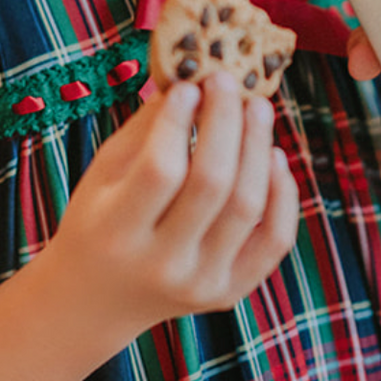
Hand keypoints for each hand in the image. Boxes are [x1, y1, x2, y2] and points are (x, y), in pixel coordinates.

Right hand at [50, 72, 299, 337]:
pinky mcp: (231, 292)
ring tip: (257, 109)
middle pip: (213, 184)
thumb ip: (145, 129)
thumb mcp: (102, 174)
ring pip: (248, 206)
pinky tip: (274, 157)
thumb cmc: (97, 222)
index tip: (188, 86)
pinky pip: (275, 239)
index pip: (160, 169)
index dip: (178, 121)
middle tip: (228, 82)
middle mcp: (162, 265)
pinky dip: (283, 193)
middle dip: (227, 122)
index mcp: (117, 234)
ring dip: (259, 147)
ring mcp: (201, 284)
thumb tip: (193, 81)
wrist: (97, 299)